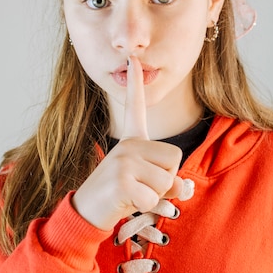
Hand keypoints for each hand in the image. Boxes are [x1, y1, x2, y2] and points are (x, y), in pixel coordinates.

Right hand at [71, 56, 183, 230]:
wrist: (86, 212)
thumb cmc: (120, 196)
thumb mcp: (148, 185)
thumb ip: (171, 183)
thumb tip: (186, 189)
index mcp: (131, 140)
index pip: (136, 108)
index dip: (136, 84)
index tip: (133, 59)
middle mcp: (127, 145)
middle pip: (174, 159)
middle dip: (166, 180)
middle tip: (141, 186)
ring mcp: (123, 160)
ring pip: (166, 181)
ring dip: (156, 196)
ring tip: (133, 195)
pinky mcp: (122, 180)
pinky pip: (154, 198)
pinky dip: (146, 207)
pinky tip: (126, 203)